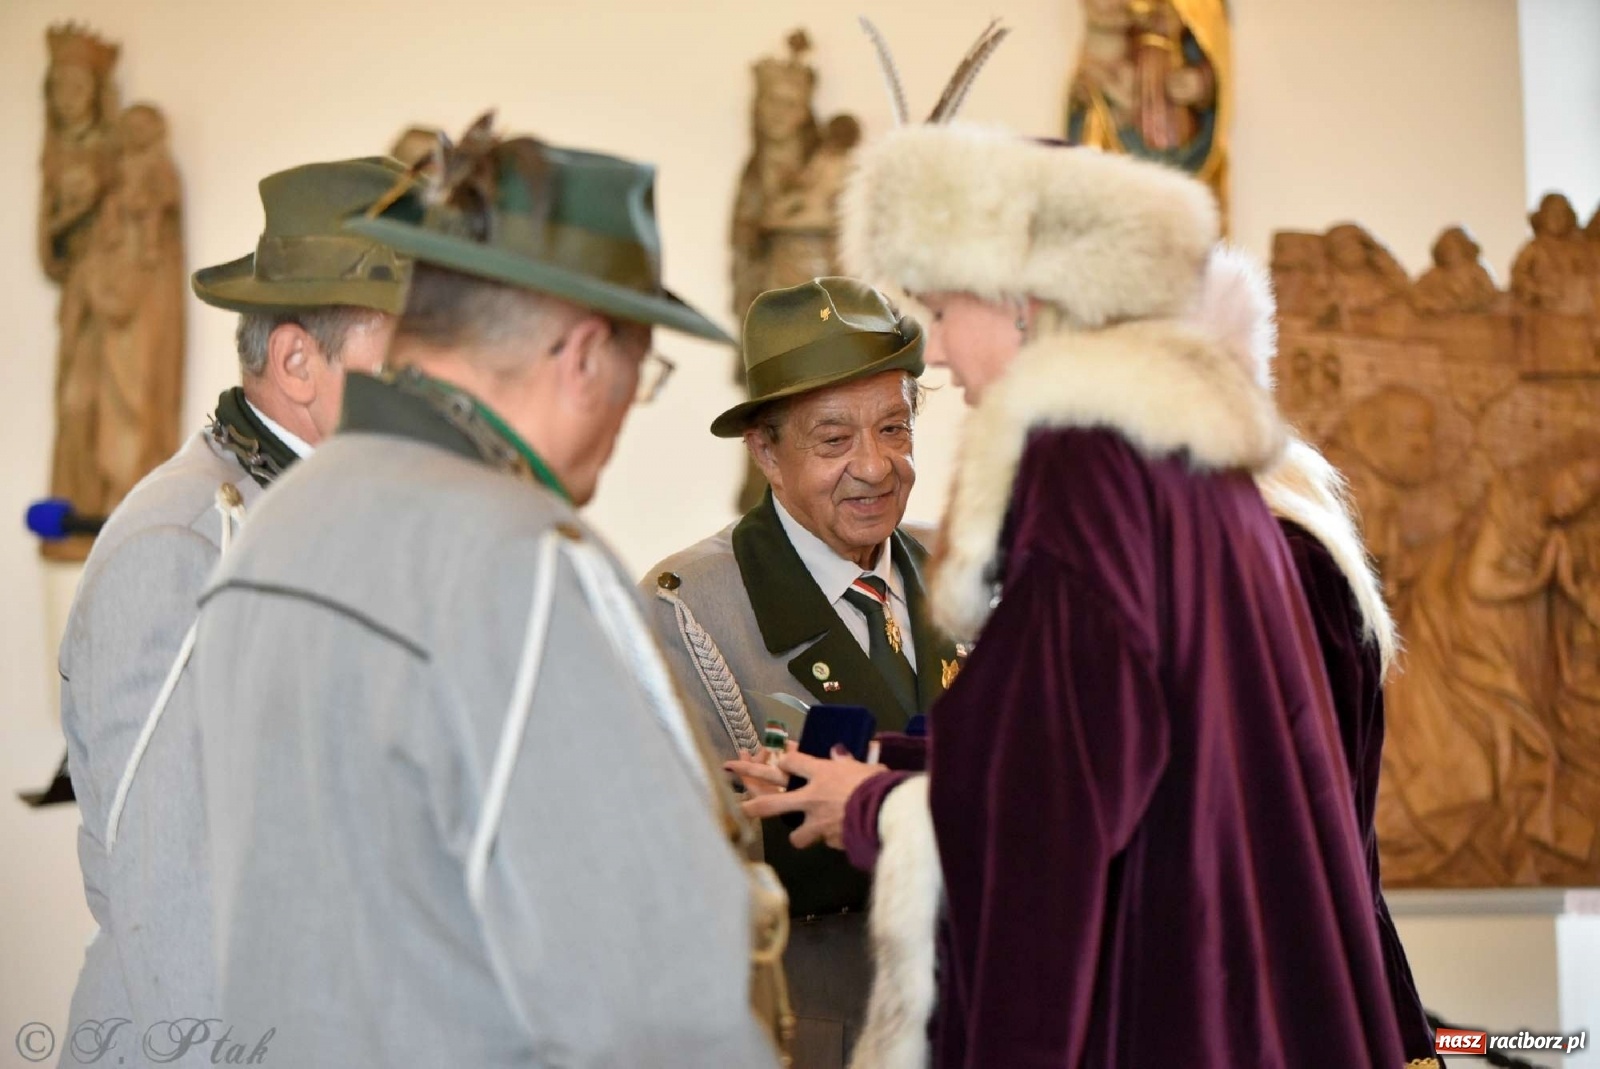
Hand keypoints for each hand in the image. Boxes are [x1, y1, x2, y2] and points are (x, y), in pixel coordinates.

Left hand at [728, 747, 886, 850]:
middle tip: (742, 809)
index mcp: (820, 773)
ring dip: (800, 835)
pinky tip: (844, 836)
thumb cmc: (877, 783)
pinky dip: (833, 839)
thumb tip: (837, 751)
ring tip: (804, 835)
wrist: (887, 812)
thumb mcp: (863, 766)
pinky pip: (827, 842)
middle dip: (753, 805)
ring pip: (796, 835)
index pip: (789, 763)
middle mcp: (811, 798)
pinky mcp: (830, 842)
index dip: (784, 761)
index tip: (782, 761)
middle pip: (771, 802)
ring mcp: (818, 823)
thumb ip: (847, 761)